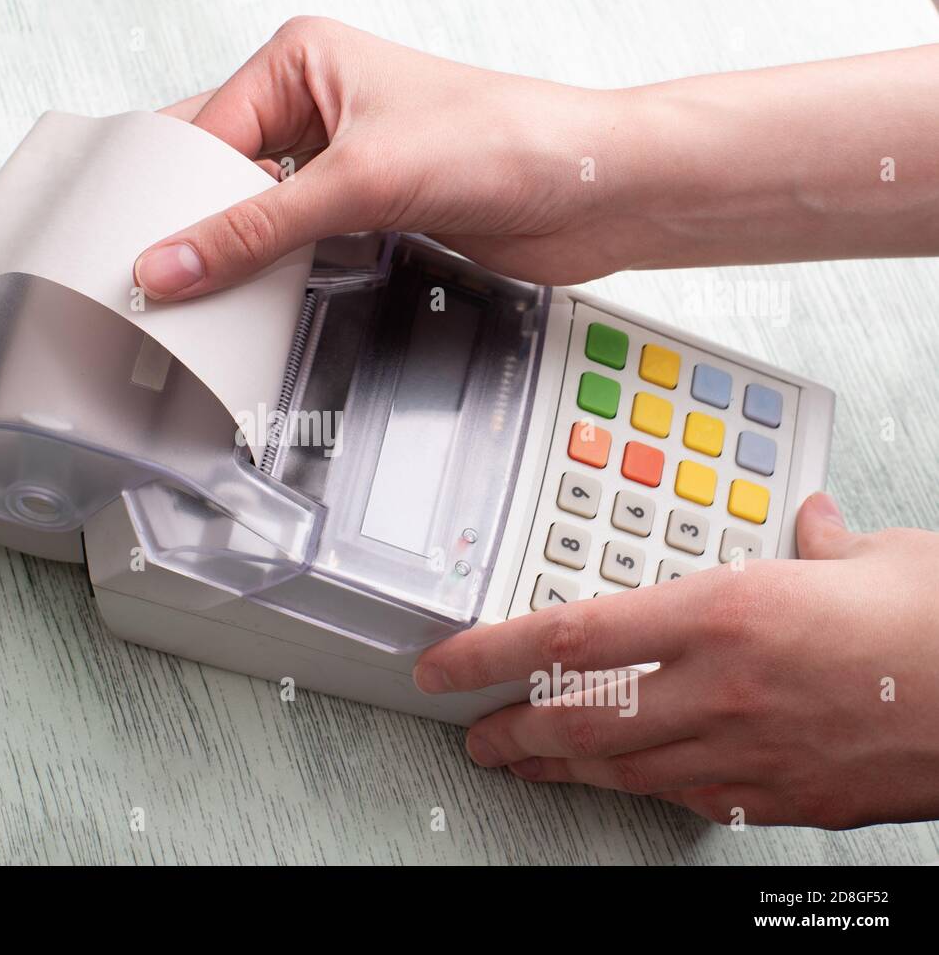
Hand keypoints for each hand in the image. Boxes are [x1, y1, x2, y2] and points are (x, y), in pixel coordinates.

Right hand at [136, 21, 938, 299]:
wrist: (591, 193)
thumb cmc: (505, 139)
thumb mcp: (360, 182)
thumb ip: (258, 230)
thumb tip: (174, 262)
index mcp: (304, 64)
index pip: (204, 135)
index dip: (165, 198)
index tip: (132, 252)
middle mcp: (317, 109)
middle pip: (222, 175)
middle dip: (191, 225)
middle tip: (150, 277)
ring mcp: (340, 165)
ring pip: (255, 216)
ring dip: (232, 256)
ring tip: (191, 296)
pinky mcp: (366, 215)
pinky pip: (294, 247)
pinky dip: (271, 275)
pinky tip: (250, 300)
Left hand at [413, 493, 938, 828]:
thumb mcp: (879, 554)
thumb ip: (820, 539)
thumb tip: (810, 524)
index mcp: (730, 612)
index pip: (571, 636)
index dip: (491, 653)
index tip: (443, 665)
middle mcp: (726, 689)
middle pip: (579, 720)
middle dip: (510, 729)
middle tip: (474, 730)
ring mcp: (753, 753)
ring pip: (623, 770)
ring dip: (561, 767)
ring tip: (525, 762)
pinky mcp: (787, 798)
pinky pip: (691, 797)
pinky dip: (645, 787)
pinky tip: (628, 782)